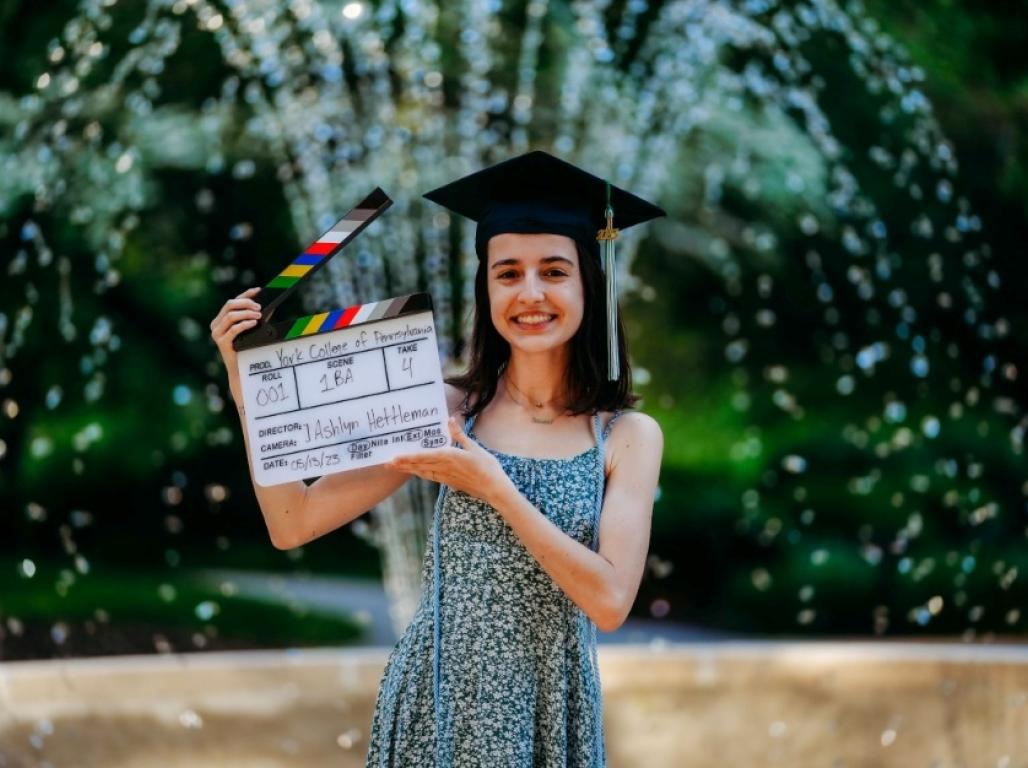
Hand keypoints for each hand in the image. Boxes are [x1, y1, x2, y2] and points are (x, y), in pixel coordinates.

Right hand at [210, 287, 260, 367]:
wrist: (240, 369)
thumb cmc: (245, 348)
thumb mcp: (250, 330)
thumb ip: (255, 318)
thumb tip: (269, 306)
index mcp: (220, 319)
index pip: (232, 302)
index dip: (245, 295)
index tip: (258, 290)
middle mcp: (216, 324)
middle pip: (229, 305)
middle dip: (246, 303)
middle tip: (259, 307)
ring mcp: (217, 333)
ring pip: (231, 315)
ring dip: (246, 313)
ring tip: (259, 315)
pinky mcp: (221, 342)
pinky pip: (233, 329)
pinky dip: (245, 324)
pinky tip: (254, 323)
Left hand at [387, 416, 513, 506]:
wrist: (493, 488)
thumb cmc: (487, 467)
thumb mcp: (474, 447)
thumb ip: (459, 435)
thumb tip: (449, 419)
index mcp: (449, 457)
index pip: (424, 456)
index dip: (408, 457)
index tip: (395, 458)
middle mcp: (444, 468)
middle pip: (419, 466)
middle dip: (402, 464)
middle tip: (386, 463)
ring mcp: (445, 477)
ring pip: (422, 473)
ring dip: (408, 470)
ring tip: (396, 468)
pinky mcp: (449, 482)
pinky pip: (430, 477)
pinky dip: (420, 474)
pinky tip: (415, 472)